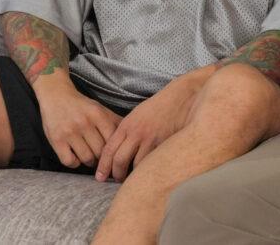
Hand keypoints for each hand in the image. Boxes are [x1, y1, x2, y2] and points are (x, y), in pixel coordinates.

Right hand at [34, 74, 122, 169]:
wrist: (57, 96)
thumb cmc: (82, 106)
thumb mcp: (100, 109)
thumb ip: (115, 121)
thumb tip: (132, 135)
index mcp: (98, 115)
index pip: (112, 140)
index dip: (115, 151)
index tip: (115, 156)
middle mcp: (84, 123)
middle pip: (100, 151)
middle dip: (103, 158)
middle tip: (102, 159)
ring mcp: (69, 132)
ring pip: (86, 158)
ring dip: (90, 162)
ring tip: (90, 158)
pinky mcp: (56, 140)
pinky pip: (69, 161)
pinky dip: (75, 163)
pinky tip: (76, 157)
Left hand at [94, 65, 214, 181]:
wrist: (180, 98)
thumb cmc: (159, 106)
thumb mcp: (137, 115)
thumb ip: (127, 131)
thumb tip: (119, 150)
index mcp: (126, 125)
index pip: (108, 150)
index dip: (103, 166)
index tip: (100, 177)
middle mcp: (136, 132)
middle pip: (119, 160)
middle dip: (115, 174)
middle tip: (115, 181)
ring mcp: (151, 139)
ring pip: (136, 165)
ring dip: (132, 176)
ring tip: (133, 180)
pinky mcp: (164, 144)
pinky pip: (153, 162)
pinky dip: (148, 169)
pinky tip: (148, 172)